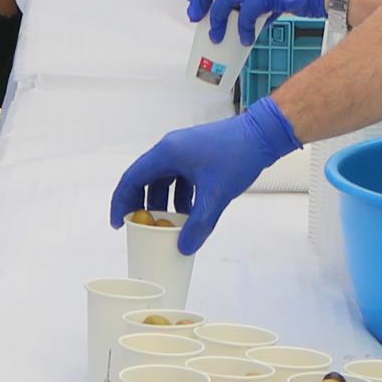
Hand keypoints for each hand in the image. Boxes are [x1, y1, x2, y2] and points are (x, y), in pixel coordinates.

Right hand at [108, 97, 296, 249]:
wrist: (263, 135)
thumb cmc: (237, 155)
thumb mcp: (215, 195)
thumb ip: (198, 224)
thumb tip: (184, 247)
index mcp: (167, 153)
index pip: (132, 179)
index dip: (121, 202)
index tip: (119, 223)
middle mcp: (171, 149)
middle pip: (146, 179)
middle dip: (142, 205)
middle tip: (140, 226)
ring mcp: (185, 150)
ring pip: (165, 180)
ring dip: (164, 203)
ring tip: (169, 225)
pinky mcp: (199, 154)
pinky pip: (180, 177)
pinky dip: (180, 196)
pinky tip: (191, 213)